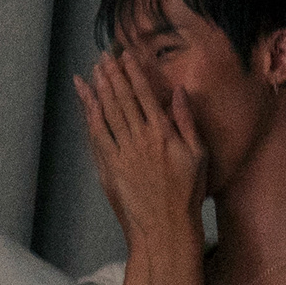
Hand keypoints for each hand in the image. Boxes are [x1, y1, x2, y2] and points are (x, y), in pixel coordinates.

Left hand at [73, 50, 208, 243]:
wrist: (165, 228)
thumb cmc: (186, 195)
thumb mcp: (198, 156)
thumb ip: (187, 122)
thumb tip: (179, 93)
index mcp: (163, 133)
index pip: (144, 94)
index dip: (133, 73)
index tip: (126, 56)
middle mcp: (141, 139)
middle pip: (123, 99)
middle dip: (112, 75)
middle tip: (104, 57)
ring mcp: (123, 153)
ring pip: (108, 113)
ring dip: (100, 89)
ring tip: (94, 71)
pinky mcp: (109, 167)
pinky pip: (97, 135)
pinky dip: (90, 115)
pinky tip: (87, 102)